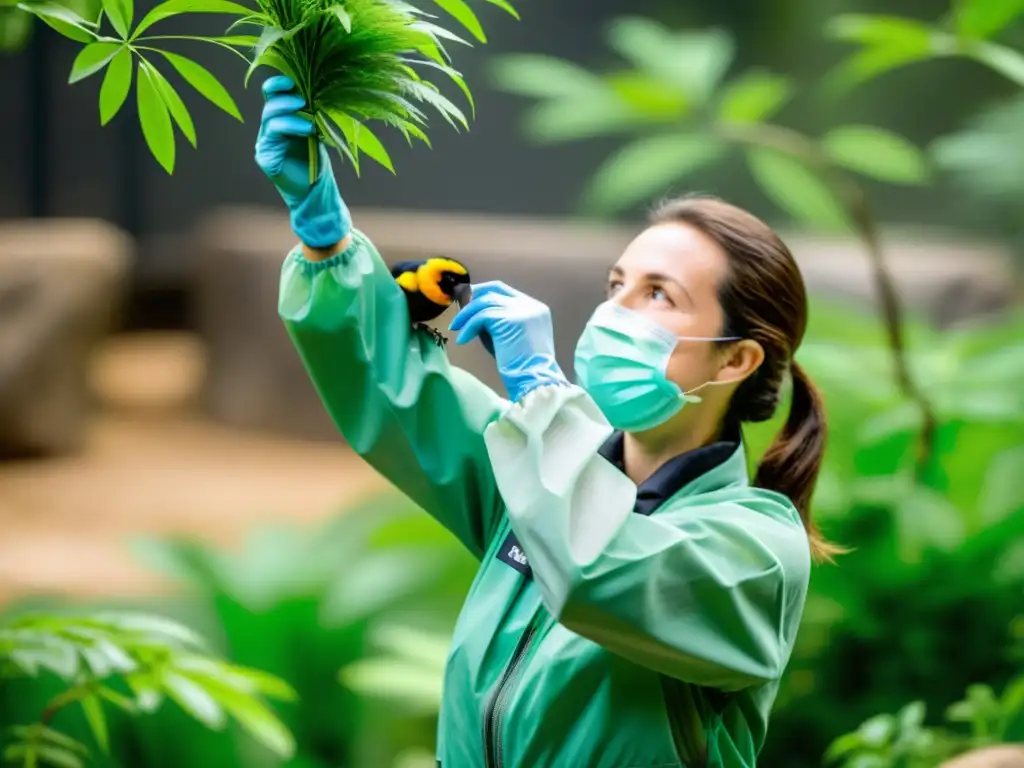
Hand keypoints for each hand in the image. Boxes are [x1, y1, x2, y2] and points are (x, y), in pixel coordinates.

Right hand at [255, 75, 349, 248]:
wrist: (315, 190)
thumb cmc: (316, 159)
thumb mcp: (315, 130)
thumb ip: (310, 111)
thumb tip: (319, 87)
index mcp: (279, 117)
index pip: (271, 94)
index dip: (278, 83)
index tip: (292, 80)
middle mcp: (268, 128)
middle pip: (270, 104)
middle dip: (286, 98)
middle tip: (304, 99)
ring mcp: (264, 142)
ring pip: (270, 118)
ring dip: (290, 113)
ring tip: (309, 117)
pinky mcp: (265, 157)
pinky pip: (273, 137)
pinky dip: (291, 128)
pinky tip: (308, 129)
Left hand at [449, 281, 567, 401]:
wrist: (534, 381)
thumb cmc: (522, 367)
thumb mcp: (512, 337)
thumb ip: (499, 321)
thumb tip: (473, 310)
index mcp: (536, 309)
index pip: (505, 290)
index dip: (484, 293)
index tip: (469, 303)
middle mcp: (531, 305)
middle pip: (495, 289)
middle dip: (473, 298)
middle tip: (459, 314)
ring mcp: (522, 310)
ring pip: (485, 301)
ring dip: (467, 315)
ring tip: (456, 328)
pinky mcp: (510, 319)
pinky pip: (481, 316)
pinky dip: (469, 327)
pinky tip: (463, 340)